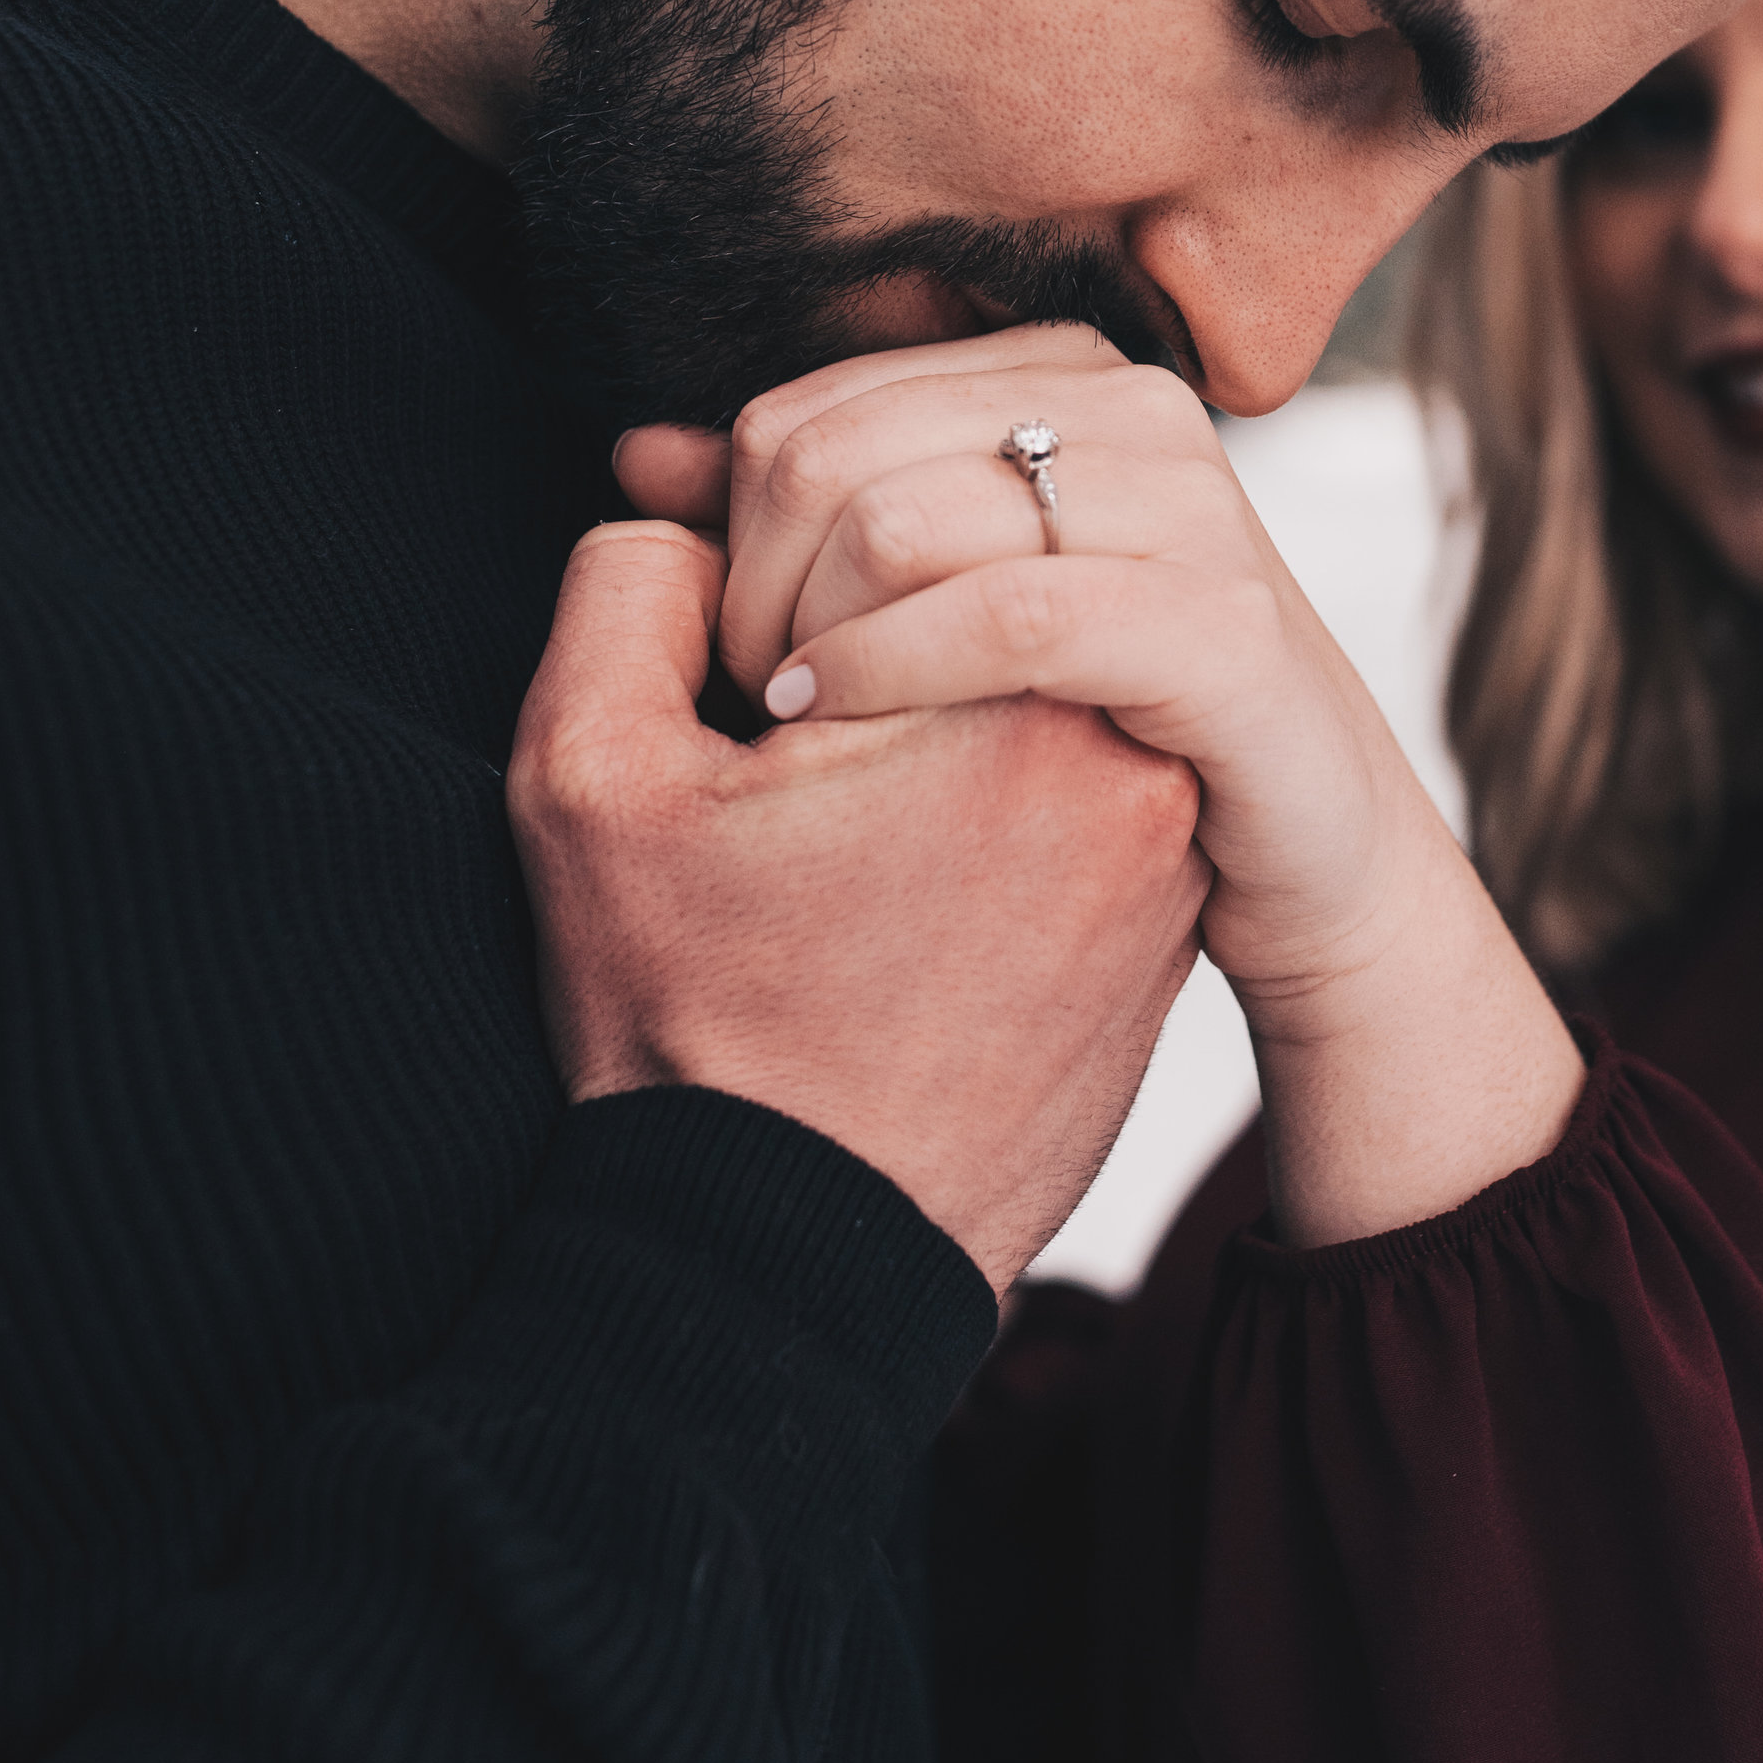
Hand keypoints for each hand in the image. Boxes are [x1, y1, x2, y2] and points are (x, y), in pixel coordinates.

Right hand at [509, 519, 1210, 1292]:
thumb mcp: (594, 786)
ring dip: (924, 685)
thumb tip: (689, 505)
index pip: (893, 498)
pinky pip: (1072, 764)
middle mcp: (1133, 751)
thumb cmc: (695, 1038)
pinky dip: (982, 776)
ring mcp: (1168, 836)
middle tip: (778, 759)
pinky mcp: (1167, 906)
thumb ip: (629, 589)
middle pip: (980, 565)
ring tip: (834, 818)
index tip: (743, 710)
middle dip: (859, 618)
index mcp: (1019, 694)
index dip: (779, 576)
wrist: (796, 1264)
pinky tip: (896, 871)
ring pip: (1028, 661)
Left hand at [615, 336, 1584, 1245]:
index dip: (733, 538)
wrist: (1302, 853)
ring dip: (814, 634)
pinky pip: (1007, 618)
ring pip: (904, 519)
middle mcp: (1134, 410)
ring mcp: (1193, 509)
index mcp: (1059, 376)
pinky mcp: (1223, 630)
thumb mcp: (939, 604)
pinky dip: (893, 673)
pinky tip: (838, 726)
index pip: (803, 411)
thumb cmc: (1101, 724)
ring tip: (797, 723)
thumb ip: (798, 520)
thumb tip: (640, 450)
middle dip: (759, 587)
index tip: (739, 650)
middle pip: (832, 452)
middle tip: (761, 702)